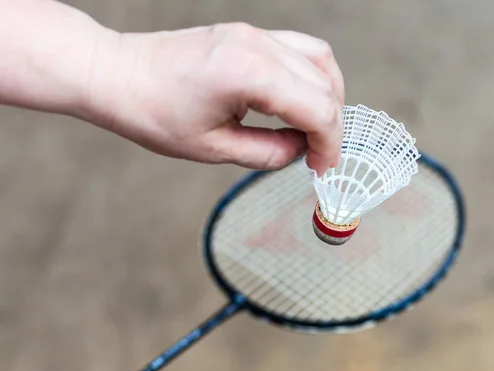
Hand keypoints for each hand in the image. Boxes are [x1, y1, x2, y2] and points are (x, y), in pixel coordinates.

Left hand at [86, 22, 344, 175]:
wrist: (118, 74)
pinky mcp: (249, 34)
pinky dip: (312, 77)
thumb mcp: (213, 149)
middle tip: (318, 158)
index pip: (318, 109)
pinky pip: (300, 49)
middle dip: (330, 127)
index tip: (322, 169)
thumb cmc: (153, 112)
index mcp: (250, 73)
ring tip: (316, 130)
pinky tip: (301, 102)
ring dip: (328, 98)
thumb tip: (299, 152)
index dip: (329, 145)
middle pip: (325, 85)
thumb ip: (267, 153)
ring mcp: (255, 34)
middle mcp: (259, 45)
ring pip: (320, 60)